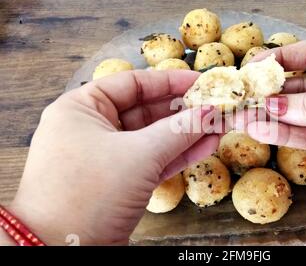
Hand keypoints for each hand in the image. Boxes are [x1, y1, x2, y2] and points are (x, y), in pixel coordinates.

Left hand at [7, 70, 217, 244]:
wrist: (64, 251)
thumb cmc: (89, 193)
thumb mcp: (139, 154)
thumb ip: (178, 130)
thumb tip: (209, 112)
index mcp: (82, 108)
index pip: (132, 84)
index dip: (169, 81)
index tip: (200, 82)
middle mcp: (92, 129)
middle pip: (145, 111)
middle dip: (182, 111)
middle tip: (214, 106)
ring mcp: (106, 157)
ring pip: (152, 138)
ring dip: (185, 134)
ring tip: (217, 127)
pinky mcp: (119, 182)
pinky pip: (152, 161)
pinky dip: (178, 155)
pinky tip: (205, 146)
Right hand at [247, 40, 305, 208]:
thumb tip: (275, 105)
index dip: (283, 58)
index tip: (256, 66)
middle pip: (300, 85)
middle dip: (272, 90)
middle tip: (244, 95)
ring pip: (298, 114)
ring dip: (271, 115)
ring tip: (243, 116)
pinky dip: (283, 134)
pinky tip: (261, 130)